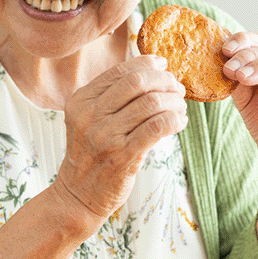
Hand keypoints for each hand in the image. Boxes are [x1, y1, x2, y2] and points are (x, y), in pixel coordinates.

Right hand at [52, 55, 186, 228]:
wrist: (78, 195)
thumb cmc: (91, 153)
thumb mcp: (88, 119)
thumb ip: (111, 95)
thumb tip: (154, 67)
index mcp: (80, 100)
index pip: (120, 70)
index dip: (148, 64)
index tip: (163, 68)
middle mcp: (90, 116)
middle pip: (138, 82)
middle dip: (164, 80)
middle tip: (176, 89)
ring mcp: (105, 137)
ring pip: (152, 103)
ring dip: (174, 102)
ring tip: (179, 108)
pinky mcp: (123, 156)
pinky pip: (158, 127)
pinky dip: (175, 120)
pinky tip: (178, 123)